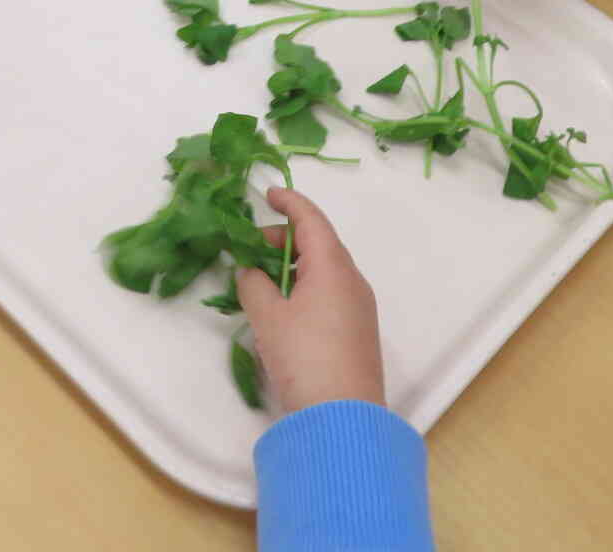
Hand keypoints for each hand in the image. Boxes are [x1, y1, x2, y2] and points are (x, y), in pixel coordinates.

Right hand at [236, 187, 385, 413]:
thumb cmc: (304, 357)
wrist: (343, 417)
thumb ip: (254, 285)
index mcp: (333, 265)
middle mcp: (352, 279)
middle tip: (252, 248)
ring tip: (262, 281)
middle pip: (319, 243)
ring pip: (325, 270)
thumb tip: (252, 271)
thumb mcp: (268, 318)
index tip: (268, 194)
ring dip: (294, 266)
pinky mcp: (359, 332)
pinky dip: (306, 287)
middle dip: (285, 238)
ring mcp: (360, 307)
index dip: (289, 202)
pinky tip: (283, 309)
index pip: (311, 219)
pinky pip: (331, 293)